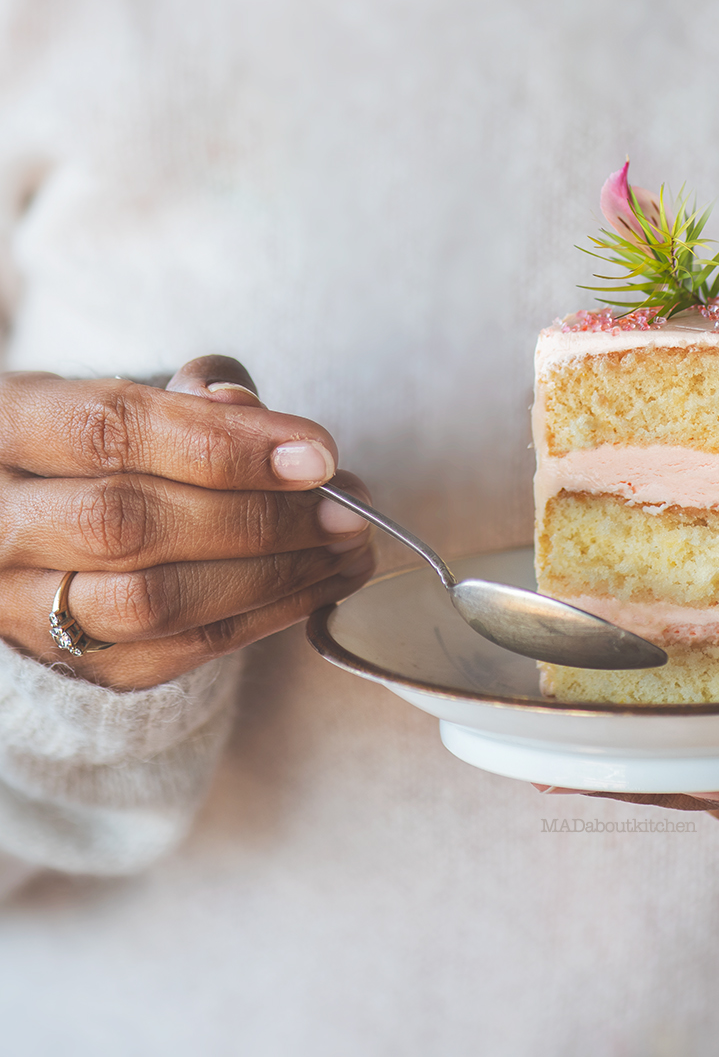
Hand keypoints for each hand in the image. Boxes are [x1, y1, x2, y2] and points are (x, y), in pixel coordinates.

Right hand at [0, 354, 374, 689]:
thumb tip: (243, 405)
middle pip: (128, 524)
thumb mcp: (122, 393)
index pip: (109, 431)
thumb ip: (190, 396)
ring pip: (149, 603)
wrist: (30, 525)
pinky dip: (260, 618)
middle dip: (257, 515)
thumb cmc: (97, 446)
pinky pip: (172, 653)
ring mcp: (18, 605)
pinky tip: (319, 583)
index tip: (317, 451)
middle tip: (346, 504)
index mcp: (3, 428)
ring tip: (346, 544)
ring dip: (271, 574)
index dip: (222, 443)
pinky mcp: (66, 663)